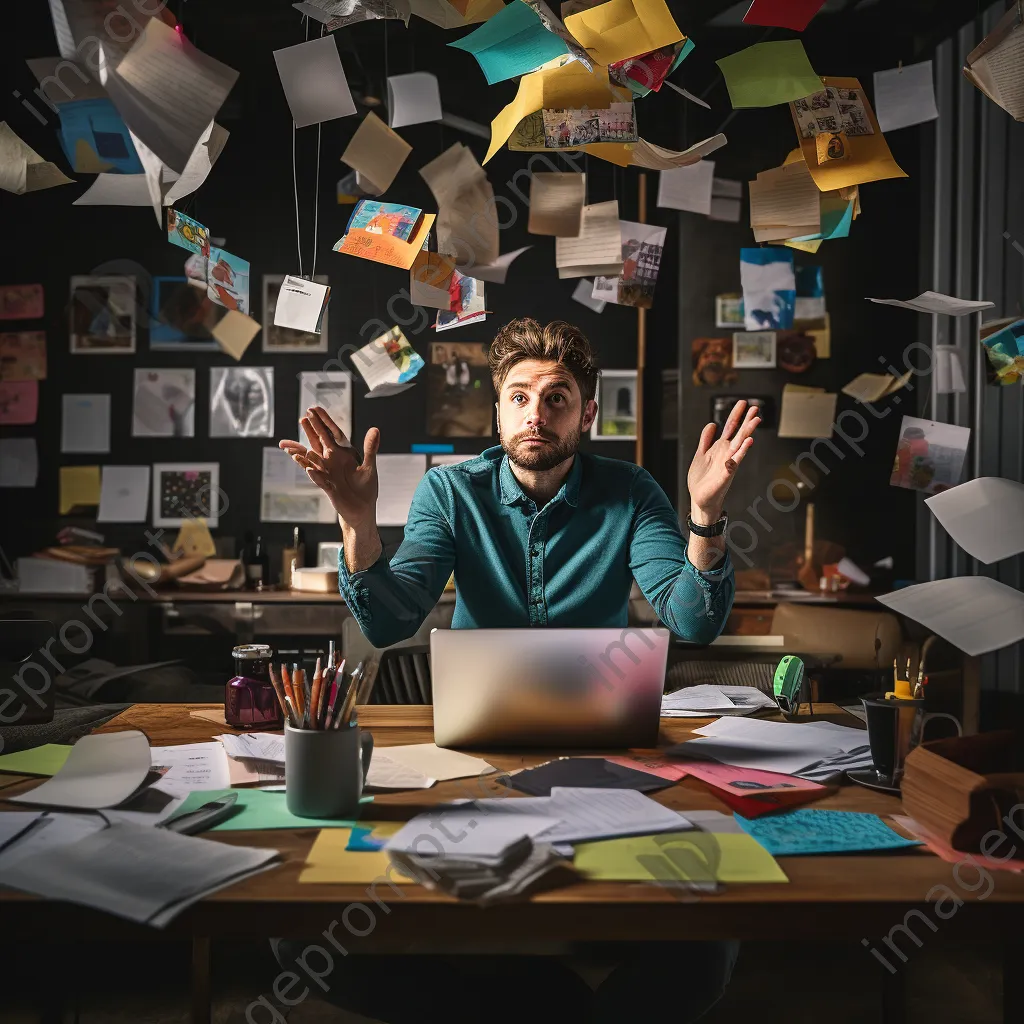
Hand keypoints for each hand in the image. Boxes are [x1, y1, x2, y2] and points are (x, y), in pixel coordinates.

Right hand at [279, 407, 379, 527]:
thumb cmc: (365, 487)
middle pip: (318, 444)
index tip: (313, 409)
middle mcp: (331, 462)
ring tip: (294, 446)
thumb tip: (375, 429)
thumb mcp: (369, 466)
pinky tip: (310, 469)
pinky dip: (315, 475)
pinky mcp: (330, 488)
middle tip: (303, 418)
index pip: (329, 434)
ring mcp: (328, 475)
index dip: (322, 422)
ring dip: (304, 454)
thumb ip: (370, 448)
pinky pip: (320, 480)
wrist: (362, 508)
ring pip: (312, 462)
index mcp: (341, 454)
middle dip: (311, 432)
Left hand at [687, 400, 759, 522]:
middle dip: (746, 420)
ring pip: (740, 445)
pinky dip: (741, 452)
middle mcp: (727, 453)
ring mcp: (728, 463)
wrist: (700, 499)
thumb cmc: (702, 479)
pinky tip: (748, 443)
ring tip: (756, 420)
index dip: (736, 415)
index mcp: (720, 448)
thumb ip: (706, 440)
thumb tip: (712, 423)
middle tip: (755, 407)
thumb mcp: (701, 454)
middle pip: (738, 433)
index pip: (730, 428)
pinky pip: (735, 461)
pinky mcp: (726, 474)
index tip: (743, 402)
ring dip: (748, 432)